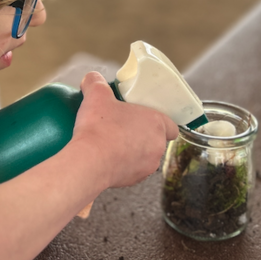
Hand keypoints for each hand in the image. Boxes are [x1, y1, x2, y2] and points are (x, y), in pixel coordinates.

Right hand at [71, 71, 179, 190]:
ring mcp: (147, 166)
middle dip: (141, 135)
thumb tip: (92, 78)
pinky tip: (107, 158)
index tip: (143, 119)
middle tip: (122, 127)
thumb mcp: (96, 95)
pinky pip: (132, 169)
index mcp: (157, 123)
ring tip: (113, 143)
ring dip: (133, 150)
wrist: (89, 162)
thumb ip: (95, 82)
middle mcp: (158, 146)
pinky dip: (123, 164)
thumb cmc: (99, 128)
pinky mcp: (134, 180)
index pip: (171, 125)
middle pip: (156, 140)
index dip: (159, 122)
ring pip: (144, 156)